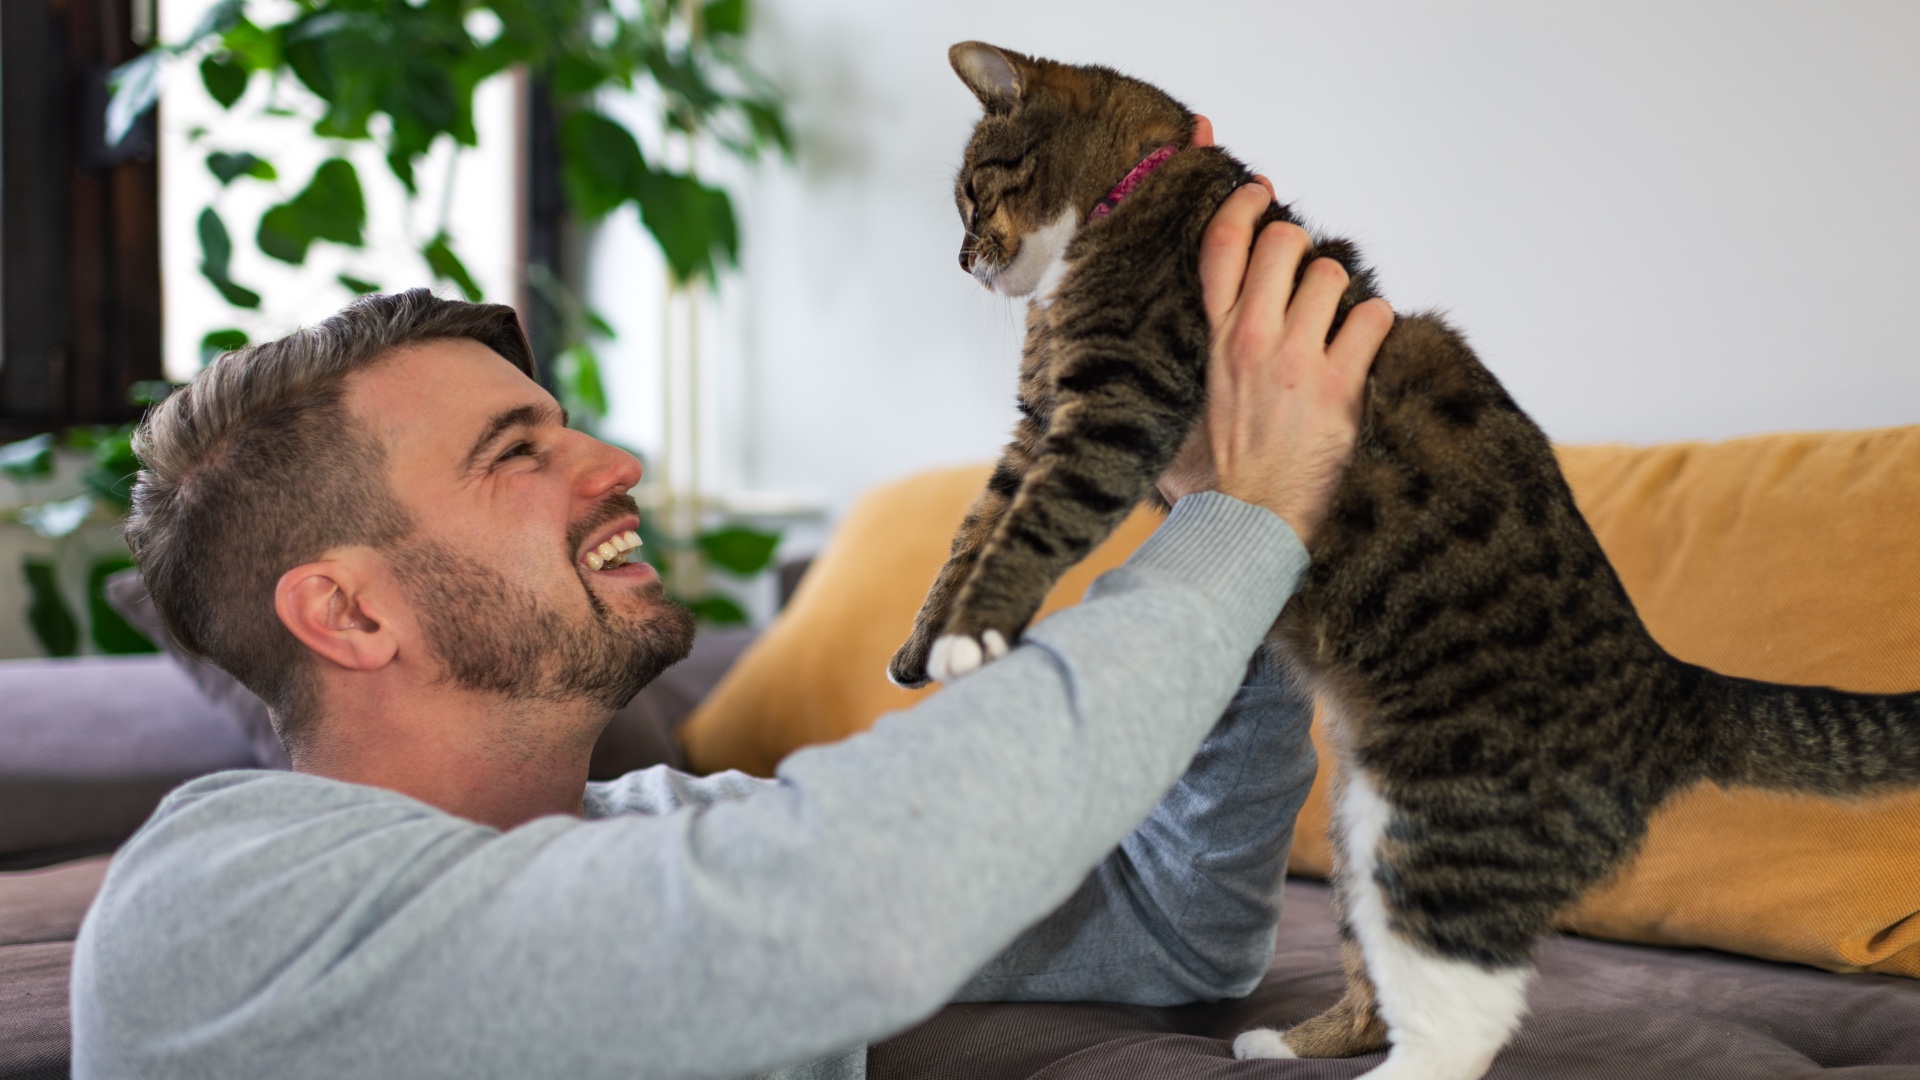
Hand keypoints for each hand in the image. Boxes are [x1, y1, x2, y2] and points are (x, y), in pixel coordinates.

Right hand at [1157, 180, 1393, 545]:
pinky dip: (1376, 327)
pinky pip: (1373, 318)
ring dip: (1340, 292)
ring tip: (1335, 326)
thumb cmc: (1226, 461)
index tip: (1261, 193)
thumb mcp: (1200, 391)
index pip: (1220, 246)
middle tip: (1307, 272)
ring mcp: (1297, 359)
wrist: (1248, 517)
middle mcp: (1252, 339)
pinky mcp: (1339, 385)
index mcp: (1215, 339)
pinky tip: (1364, 351)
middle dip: (1302, 246)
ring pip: (1331, 274)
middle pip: (1283, 244)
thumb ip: (1212, 343)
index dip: (1243, 206)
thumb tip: (1231, 305)